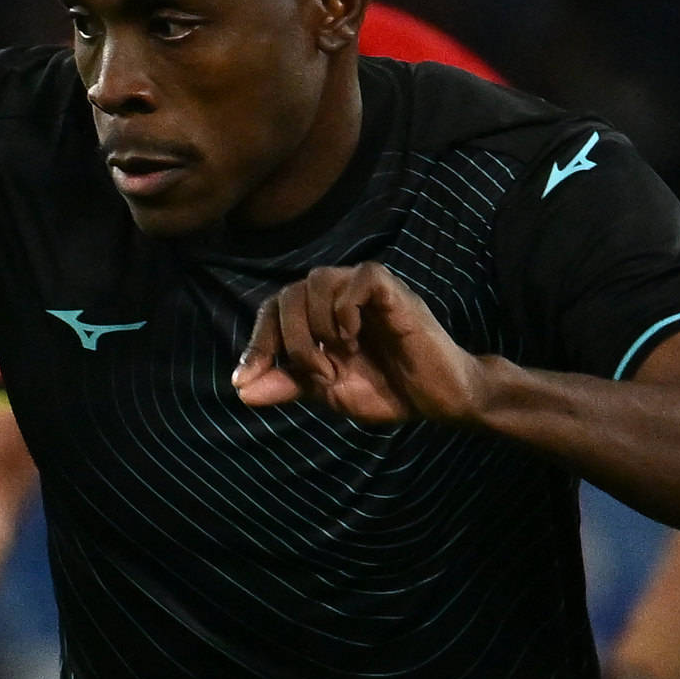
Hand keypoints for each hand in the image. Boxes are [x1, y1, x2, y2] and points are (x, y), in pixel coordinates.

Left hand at [232, 262, 489, 426]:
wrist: (438, 400)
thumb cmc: (389, 389)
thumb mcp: (328, 393)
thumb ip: (288, 384)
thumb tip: (241, 391)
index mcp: (320, 315)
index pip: (274, 308)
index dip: (257, 341)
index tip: (246, 379)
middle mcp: (339, 296)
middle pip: (289, 292)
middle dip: (290, 339)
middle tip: (317, 374)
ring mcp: (367, 291)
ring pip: (318, 279)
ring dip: (317, 326)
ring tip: (340, 357)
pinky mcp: (395, 293)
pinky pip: (360, 278)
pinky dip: (348, 309)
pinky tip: (355, 337)